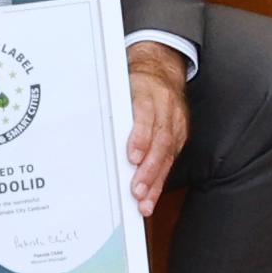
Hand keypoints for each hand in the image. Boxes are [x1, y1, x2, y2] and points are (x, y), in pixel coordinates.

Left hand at [123, 45, 188, 218]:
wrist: (161, 71)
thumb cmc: (138, 83)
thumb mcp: (122, 85)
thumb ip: (113, 107)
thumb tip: (91, 131)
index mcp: (148, 92)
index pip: (146, 114)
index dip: (140, 137)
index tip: (132, 157)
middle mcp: (165, 108)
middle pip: (161, 141)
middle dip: (148, 169)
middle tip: (136, 189)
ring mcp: (176, 123)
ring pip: (168, 155)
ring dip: (155, 181)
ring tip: (143, 201)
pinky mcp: (180, 136)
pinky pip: (171, 161)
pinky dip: (160, 181)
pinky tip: (151, 196)